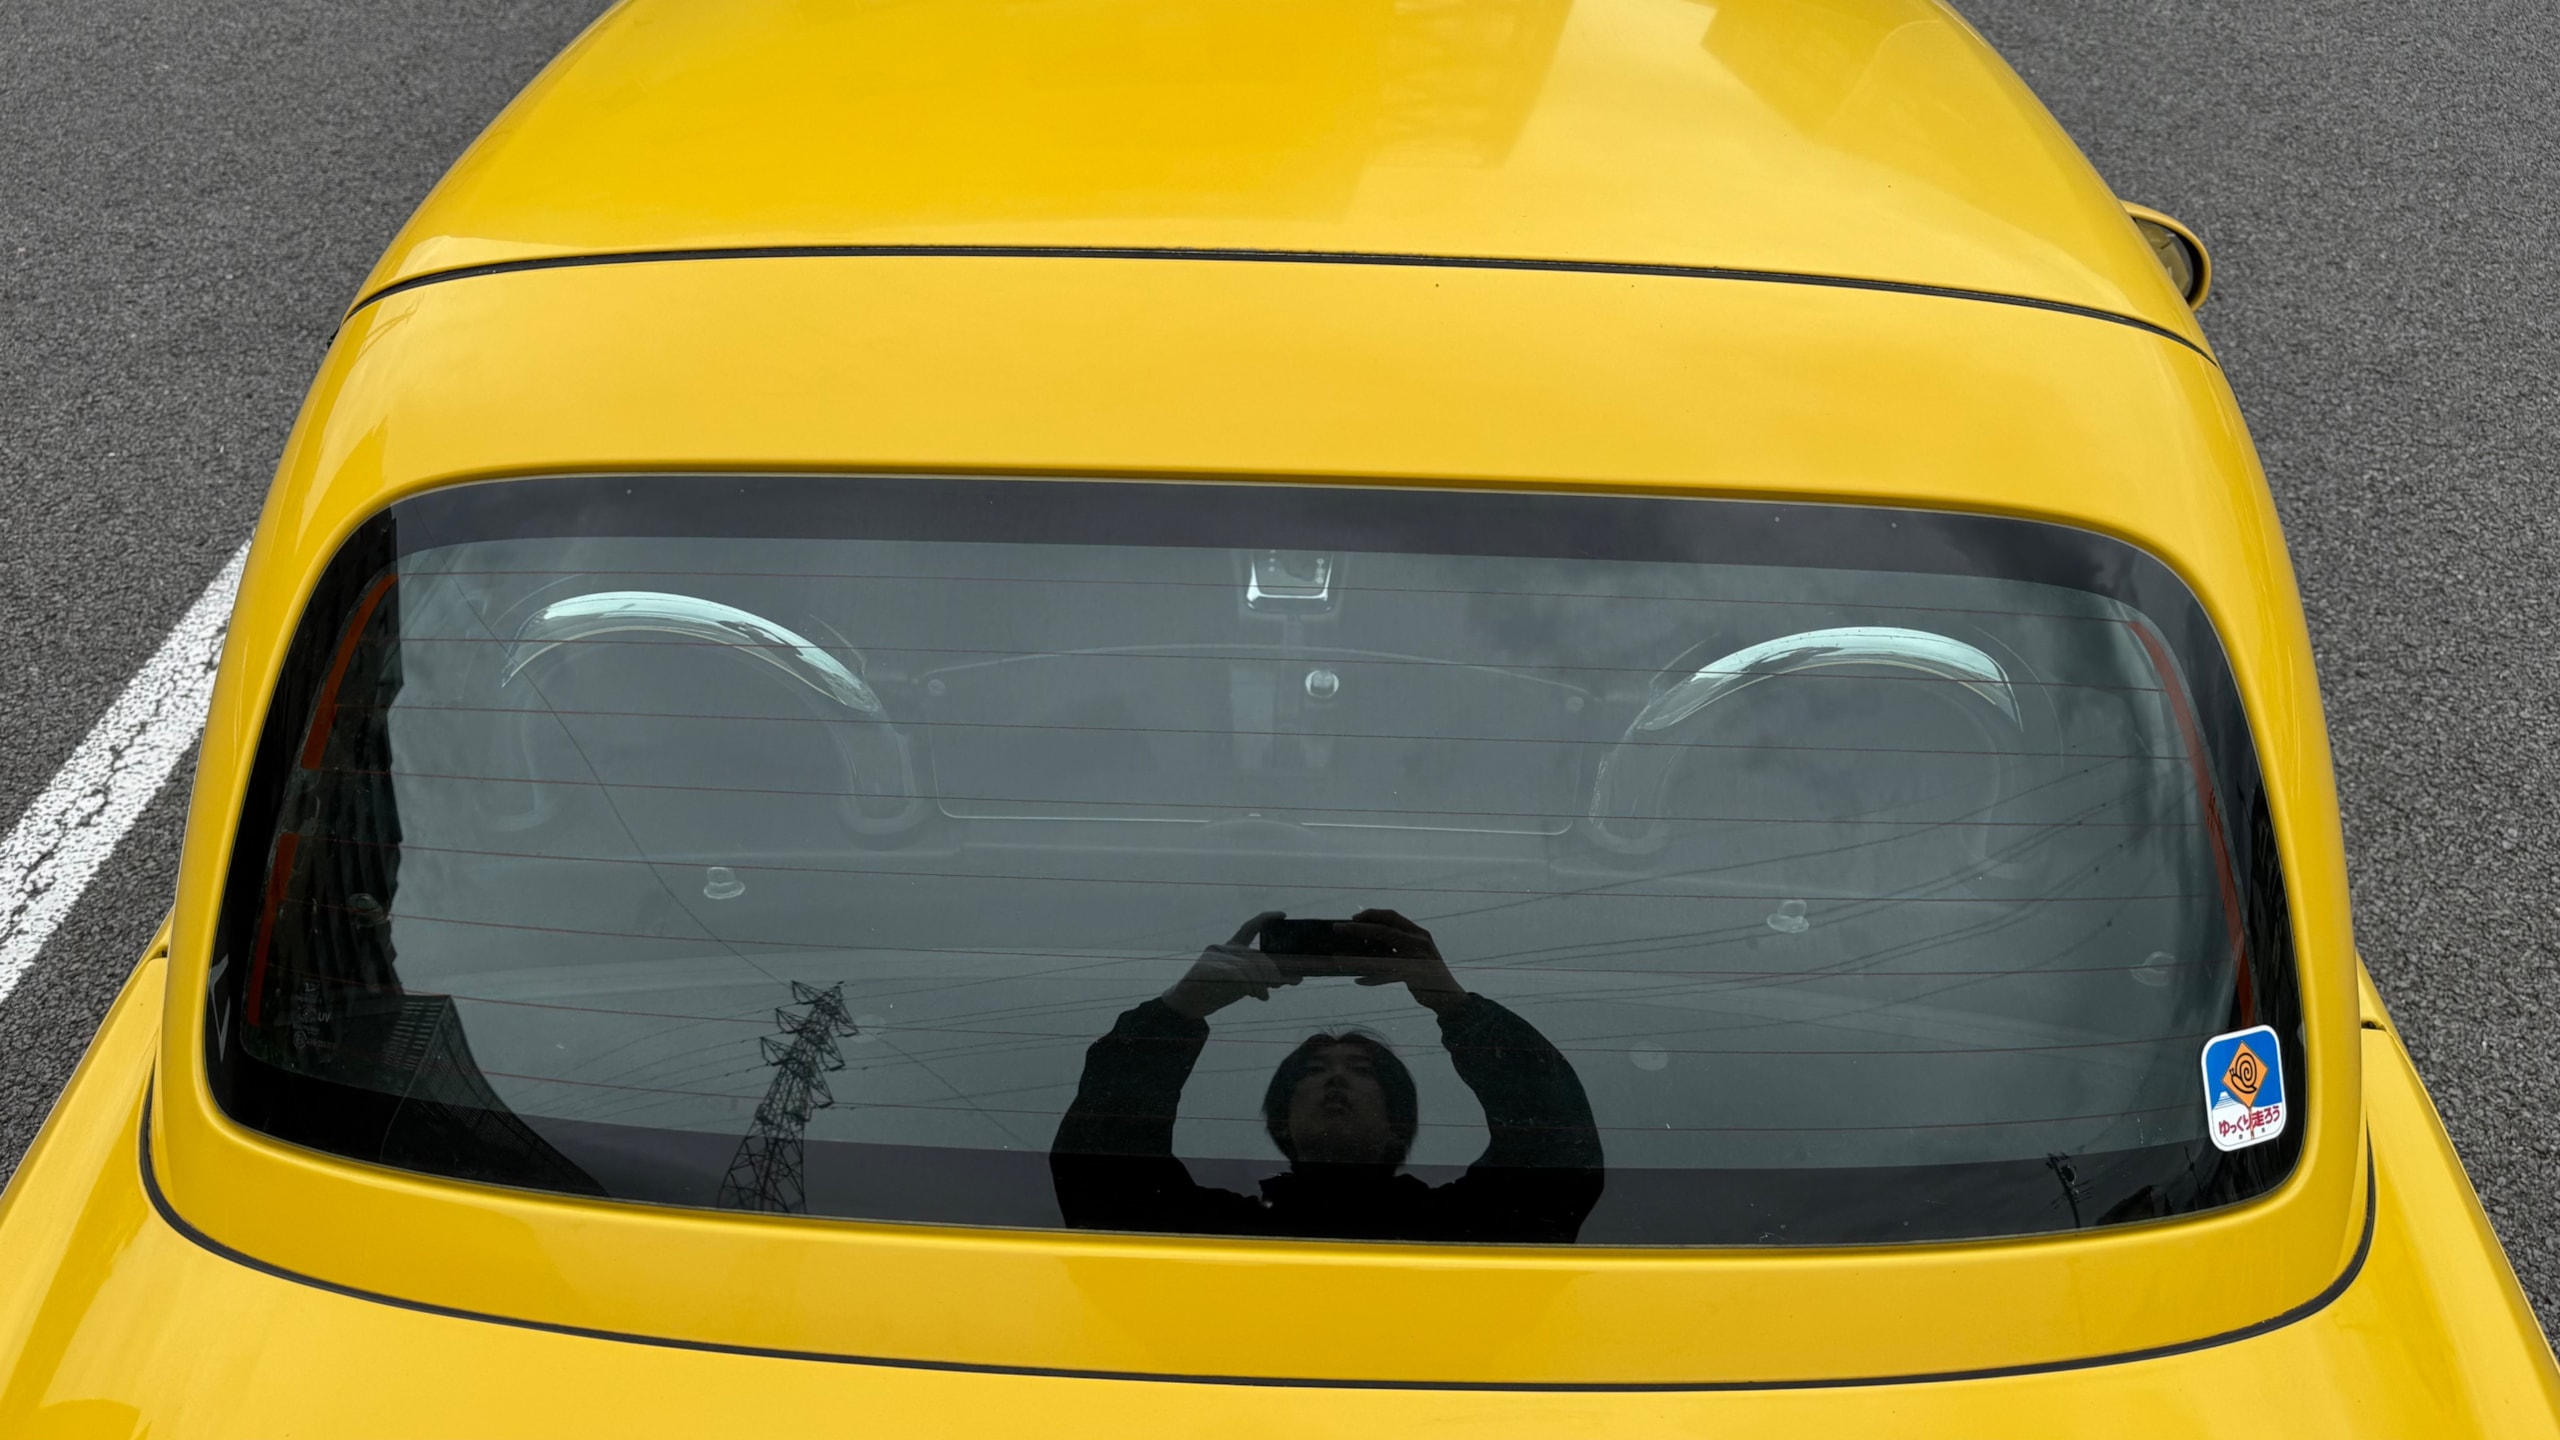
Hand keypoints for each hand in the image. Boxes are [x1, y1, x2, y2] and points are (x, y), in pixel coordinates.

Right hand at [1160, 912, 1297, 1019]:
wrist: (1188, 1004)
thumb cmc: (1216, 992)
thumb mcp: (1244, 984)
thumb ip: (1265, 979)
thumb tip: (1298, 978)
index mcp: (1231, 948)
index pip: (1250, 928)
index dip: (1266, 919)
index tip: (1283, 915)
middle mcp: (1223, 948)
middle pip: (1255, 955)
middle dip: (1271, 970)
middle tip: (1283, 983)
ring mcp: (1214, 957)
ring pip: (1247, 966)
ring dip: (1260, 983)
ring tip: (1264, 996)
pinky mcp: (1207, 968)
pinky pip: (1236, 975)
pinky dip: (1250, 986)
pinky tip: (1254, 995)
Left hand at [1336, 909, 1466, 1016]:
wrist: (1449, 998)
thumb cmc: (1427, 975)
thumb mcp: (1414, 955)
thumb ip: (1396, 947)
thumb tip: (1365, 943)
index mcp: (1418, 933)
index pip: (1392, 916)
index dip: (1371, 914)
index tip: (1353, 918)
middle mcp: (1419, 942)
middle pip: (1384, 930)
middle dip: (1358, 928)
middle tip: (1338, 928)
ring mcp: (1417, 958)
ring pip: (1382, 953)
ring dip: (1359, 955)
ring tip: (1341, 957)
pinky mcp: (1414, 976)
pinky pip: (1387, 976)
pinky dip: (1372, 979)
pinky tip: (1359, 980)